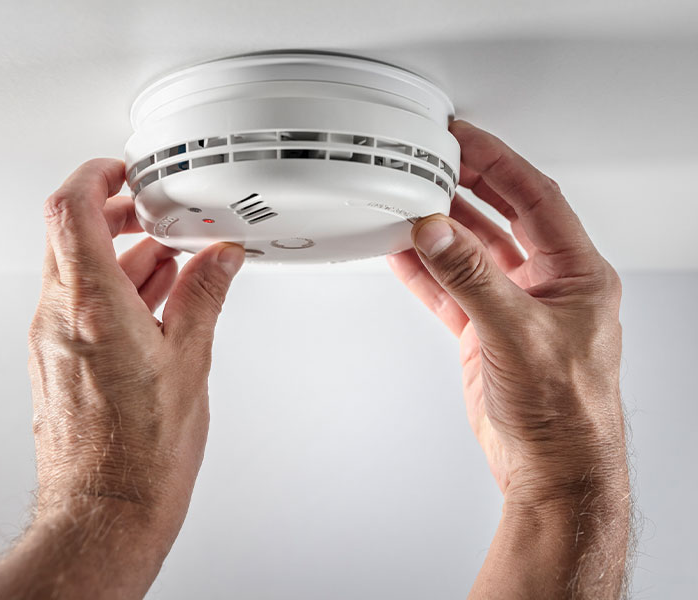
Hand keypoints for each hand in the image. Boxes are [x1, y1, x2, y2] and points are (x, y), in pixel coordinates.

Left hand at [0, 158, 244, 599]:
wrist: (107, 511)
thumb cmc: (143, 455)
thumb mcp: (190, 362)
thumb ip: (203, 298)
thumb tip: (219, 260)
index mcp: (94, 308)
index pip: (71, 210)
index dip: (96, 176)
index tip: (124, 171)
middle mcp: (61, 318)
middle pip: (70, 234)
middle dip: (114, 214)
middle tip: (154, 214)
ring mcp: (53, 340)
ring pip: (77, 270)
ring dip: (120, 255)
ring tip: (171, 264)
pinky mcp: (57, 361)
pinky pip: (78, 303)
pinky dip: (113, 289)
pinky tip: (154, 303)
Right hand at [388, 121, 629, 597]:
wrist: (551, 468)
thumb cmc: (566, 410)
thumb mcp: (518, 333)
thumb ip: (472, 278)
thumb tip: (437, 232)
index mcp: (576, 272)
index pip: (535, 196)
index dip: (498, 161)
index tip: (464, 139)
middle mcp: (547, 284)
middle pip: (502, 216)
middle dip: (467, 185)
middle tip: (431, 160)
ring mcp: (513, 307)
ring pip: (471, 252)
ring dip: (441, 229)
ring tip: (408, 201)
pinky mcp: (486, 332)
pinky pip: (451, 290)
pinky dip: (426, 271)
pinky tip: (403, 254)